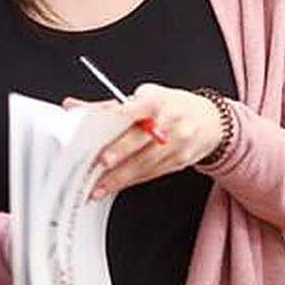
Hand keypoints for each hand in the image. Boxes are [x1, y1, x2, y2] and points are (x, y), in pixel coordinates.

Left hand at [62, 83, 223, 198]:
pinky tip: (117, 185)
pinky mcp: (179, 162)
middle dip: (119, 154)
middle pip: (141, 139)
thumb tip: (73, 107)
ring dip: (121, 177)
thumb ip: (109, 106)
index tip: (104, 128)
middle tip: (99, 166)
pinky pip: (152, 173)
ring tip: (99, 187)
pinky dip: (132, 181)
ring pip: (145, 162)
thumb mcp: (145, 98)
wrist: (211, 121)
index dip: (120, 117)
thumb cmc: (172, 106)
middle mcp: (169, 121)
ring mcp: (177, 143)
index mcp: (157, 100)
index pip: (138, 107)